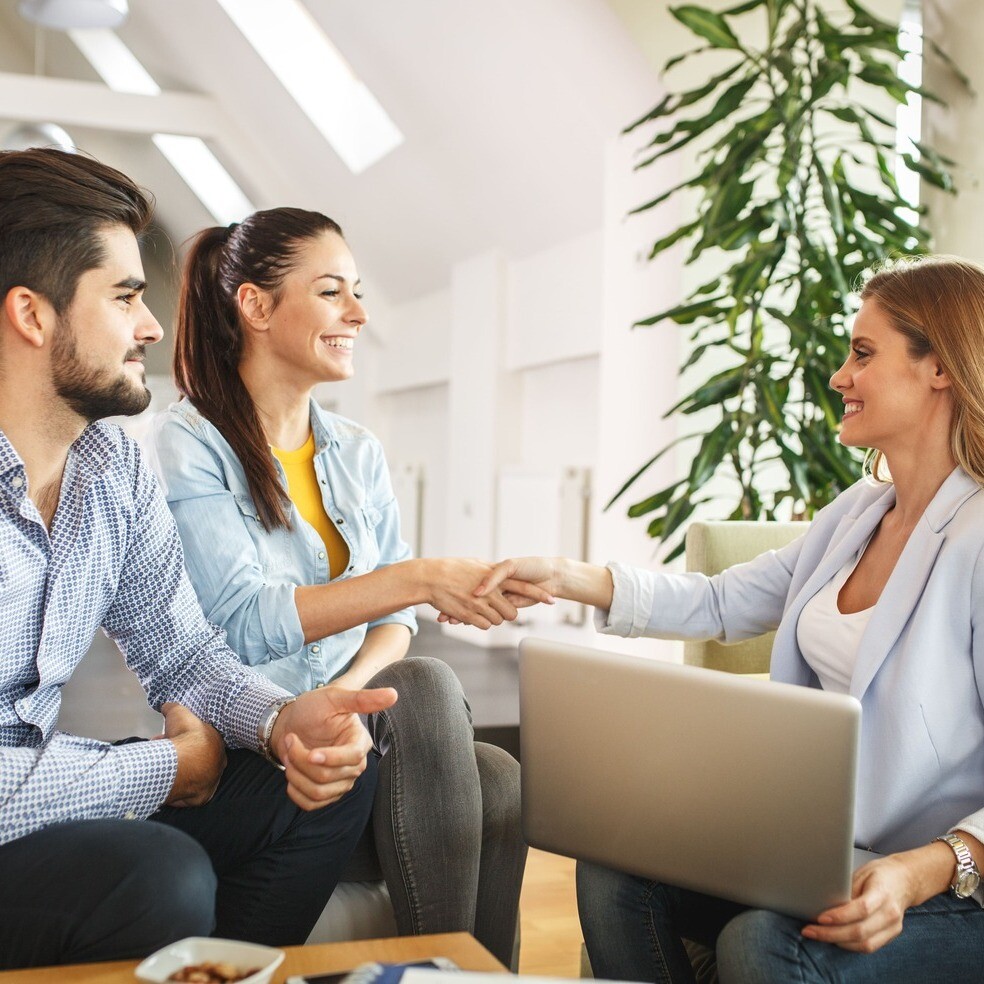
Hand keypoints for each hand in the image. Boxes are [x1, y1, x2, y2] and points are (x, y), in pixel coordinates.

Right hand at [161, 702, 226, 806]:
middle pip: (195, 759)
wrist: (182, 760)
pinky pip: (188, 794)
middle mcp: (217, 763)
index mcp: (217, 742)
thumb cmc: (184, 735)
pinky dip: (177, 790)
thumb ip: (172, 708)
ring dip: (177, 772)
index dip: (182, 739)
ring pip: (192, 776)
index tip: (168, 740)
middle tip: (161, 753)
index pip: (200, 742)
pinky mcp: (201, 797)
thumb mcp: (177, 712)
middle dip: (179, 754)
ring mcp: (211, 781)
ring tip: (158, 767)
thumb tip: (165, 705)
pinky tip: (164, 784)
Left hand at [271, 686, 397, 809]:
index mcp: (360, 741)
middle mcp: (354, 765)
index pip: (353, 757)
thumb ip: (362, 699)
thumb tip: (393, 694)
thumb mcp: (335, 697)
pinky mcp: (326, 794)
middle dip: (301, 759)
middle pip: (328, 776)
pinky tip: (292, 771)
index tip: (311, 753)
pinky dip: (295, 790)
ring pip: (318, 792)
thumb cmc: (314, 708)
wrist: (293, 723)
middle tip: (290, 739)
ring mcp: (341, 782)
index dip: (332, 758)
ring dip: (295, 774)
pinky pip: (311, 804)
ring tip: (290, 753)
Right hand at [424, 558, 553, 629]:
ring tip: (481, 609)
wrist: (431, 577)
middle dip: (508, 614)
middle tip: (499, 609)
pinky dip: (481, 622)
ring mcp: (480, 604)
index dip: (538, 594)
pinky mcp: (469, 615)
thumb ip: (492, 570)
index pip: (523, 586)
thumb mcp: (476, 564)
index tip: (552, 598)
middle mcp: (491, 591)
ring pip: (498, 621)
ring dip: (493, 618)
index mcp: (495, 576)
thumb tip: (502, 572)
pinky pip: (485, 625)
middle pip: (512, 612)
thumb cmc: (452, 569)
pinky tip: (473, 615)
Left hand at [802, 854, 918, 952]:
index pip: (862, 909)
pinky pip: (870, 946)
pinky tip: (834, 939)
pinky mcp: (891, 935)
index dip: (840, 916)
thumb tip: (824, 903)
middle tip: (810, 930)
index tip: (820, 917)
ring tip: (817, 935)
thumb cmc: (880, 874)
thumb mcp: (861, 873)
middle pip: (861, 931)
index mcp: (883, 893)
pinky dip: (850, 945)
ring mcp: (893, 927)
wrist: (905, 880)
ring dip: (838, 942)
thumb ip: (847, 890)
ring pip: (865, 944)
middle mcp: (891, 913)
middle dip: (832, 934)